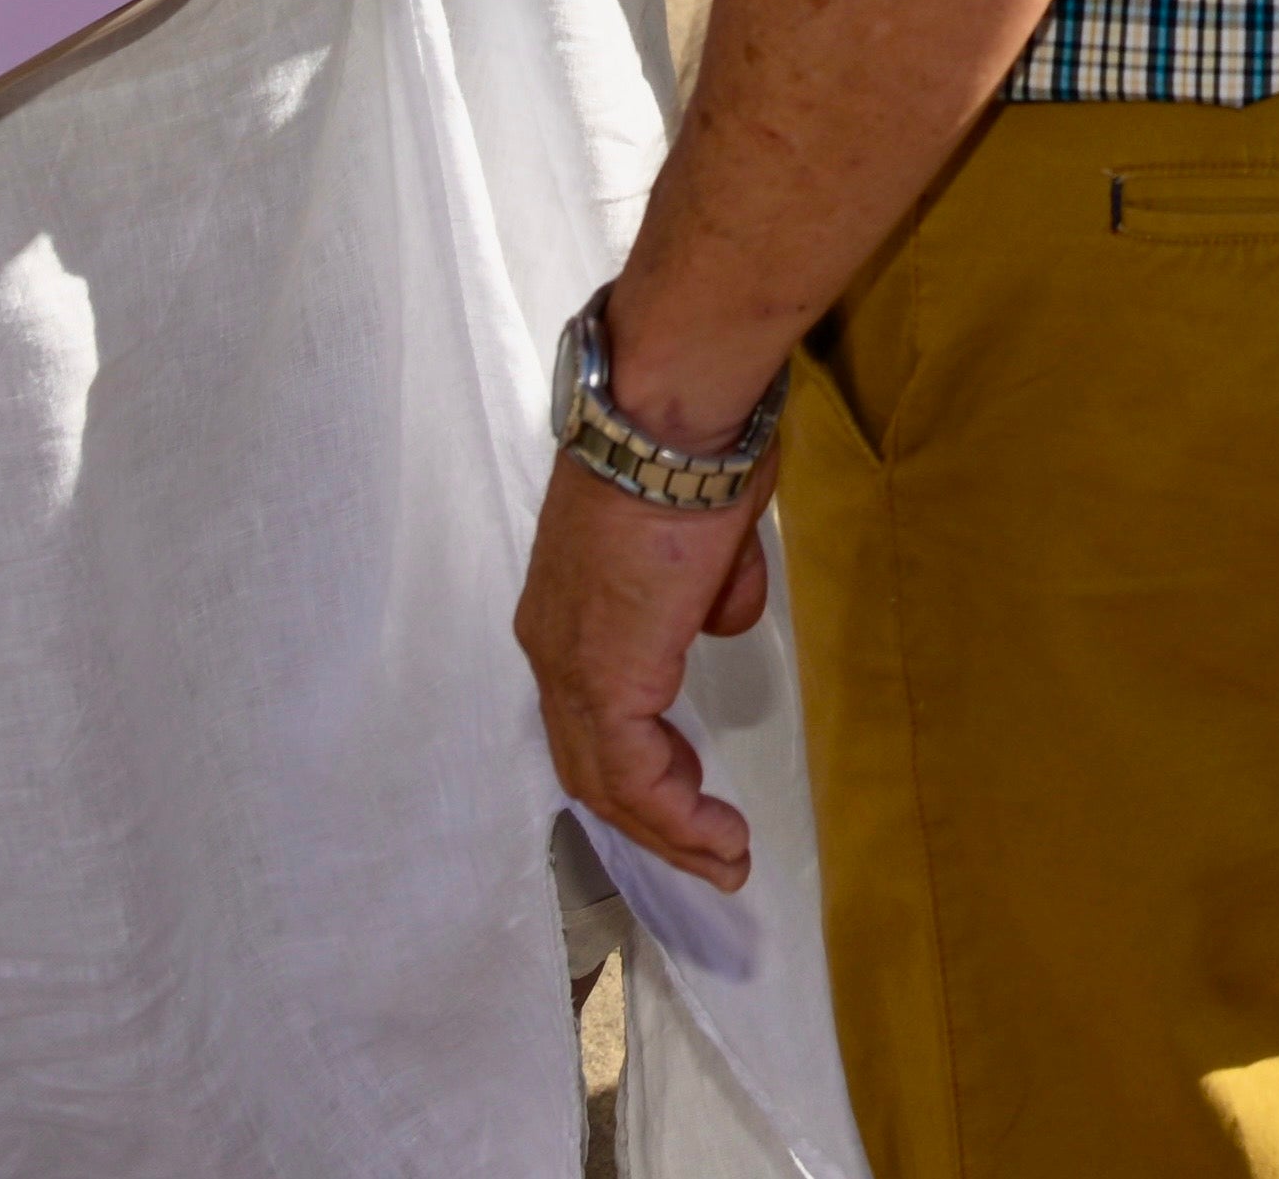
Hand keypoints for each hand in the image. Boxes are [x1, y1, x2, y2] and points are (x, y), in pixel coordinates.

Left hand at [513, 455, 779, 888]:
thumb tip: (723, 615)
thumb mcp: (713, 528)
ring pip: (607, 782)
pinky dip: (677, 819)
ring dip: (669, 833)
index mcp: (568, 610)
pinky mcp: (606, 680)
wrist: (669, 419)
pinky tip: (720, 837)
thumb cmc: (694, 449)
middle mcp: (552, 647)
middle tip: (712, 850)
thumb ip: (714, 584)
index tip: (692, 794)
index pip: (591, 712)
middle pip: (591, 763)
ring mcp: (573, 666)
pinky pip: (637, 777)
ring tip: (726, 860)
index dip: (641, 763)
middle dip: (654, 819)